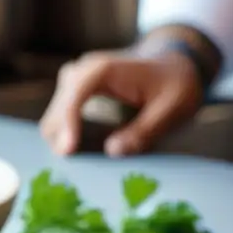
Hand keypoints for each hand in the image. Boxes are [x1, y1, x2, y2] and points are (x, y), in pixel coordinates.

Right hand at [40, 50, 200, 156]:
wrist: (176, 64)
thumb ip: (145, 131)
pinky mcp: (80, 91)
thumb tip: (112, 151)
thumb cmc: (176, 84)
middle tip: (75, 167)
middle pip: (58, 108)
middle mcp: (84, 70)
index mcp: (104, 70)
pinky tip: (78, 153)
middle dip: (62, 137)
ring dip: (62, 138)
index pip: (74, 98)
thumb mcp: (171, 109)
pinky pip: (63, 114)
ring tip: (78, 164)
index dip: (68, 125)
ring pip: (56, 113)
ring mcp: (78, 80)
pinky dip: (67, 133)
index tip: (69, 152)